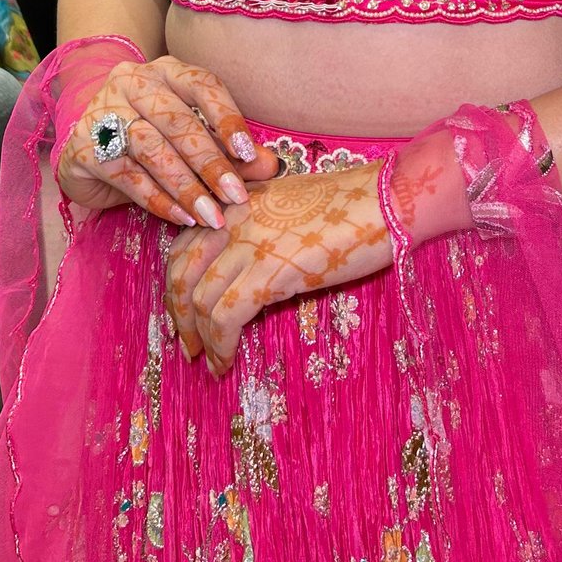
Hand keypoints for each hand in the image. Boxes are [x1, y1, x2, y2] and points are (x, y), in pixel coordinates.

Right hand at [56, 55, 283, 226]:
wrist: (86, 148)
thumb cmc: (151, 139)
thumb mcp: (192, 139)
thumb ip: (231, 150)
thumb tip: (271, 165)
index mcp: (167, 71)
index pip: (202, 85)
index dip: (227, 117)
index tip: (248, 153)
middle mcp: (133, 82)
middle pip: (178, 121)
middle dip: (210, 162)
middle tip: (235, 196)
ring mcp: (105, 111)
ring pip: (152, 149)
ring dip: (186, 186)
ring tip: (211, 214)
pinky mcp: (85, 147)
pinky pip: (128, 175)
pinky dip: (158, 199)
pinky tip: (181, 216)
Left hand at [165, 161, 391, 377]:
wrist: (384, 200)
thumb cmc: (347, 205)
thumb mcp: (285, 206)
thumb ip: (254, 229)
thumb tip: (240, 274)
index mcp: (233, 202)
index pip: (183, 247)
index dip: (177, 286)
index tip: (185, 314)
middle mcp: (231, 218)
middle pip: (181, 274)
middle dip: (179, 317)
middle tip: (189, 346)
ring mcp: (248, 244)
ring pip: (199, 300)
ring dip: (200, 339)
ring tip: (209, 361)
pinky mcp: (269, 271)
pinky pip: (226, 317)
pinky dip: (221, 346)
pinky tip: (227, 362)